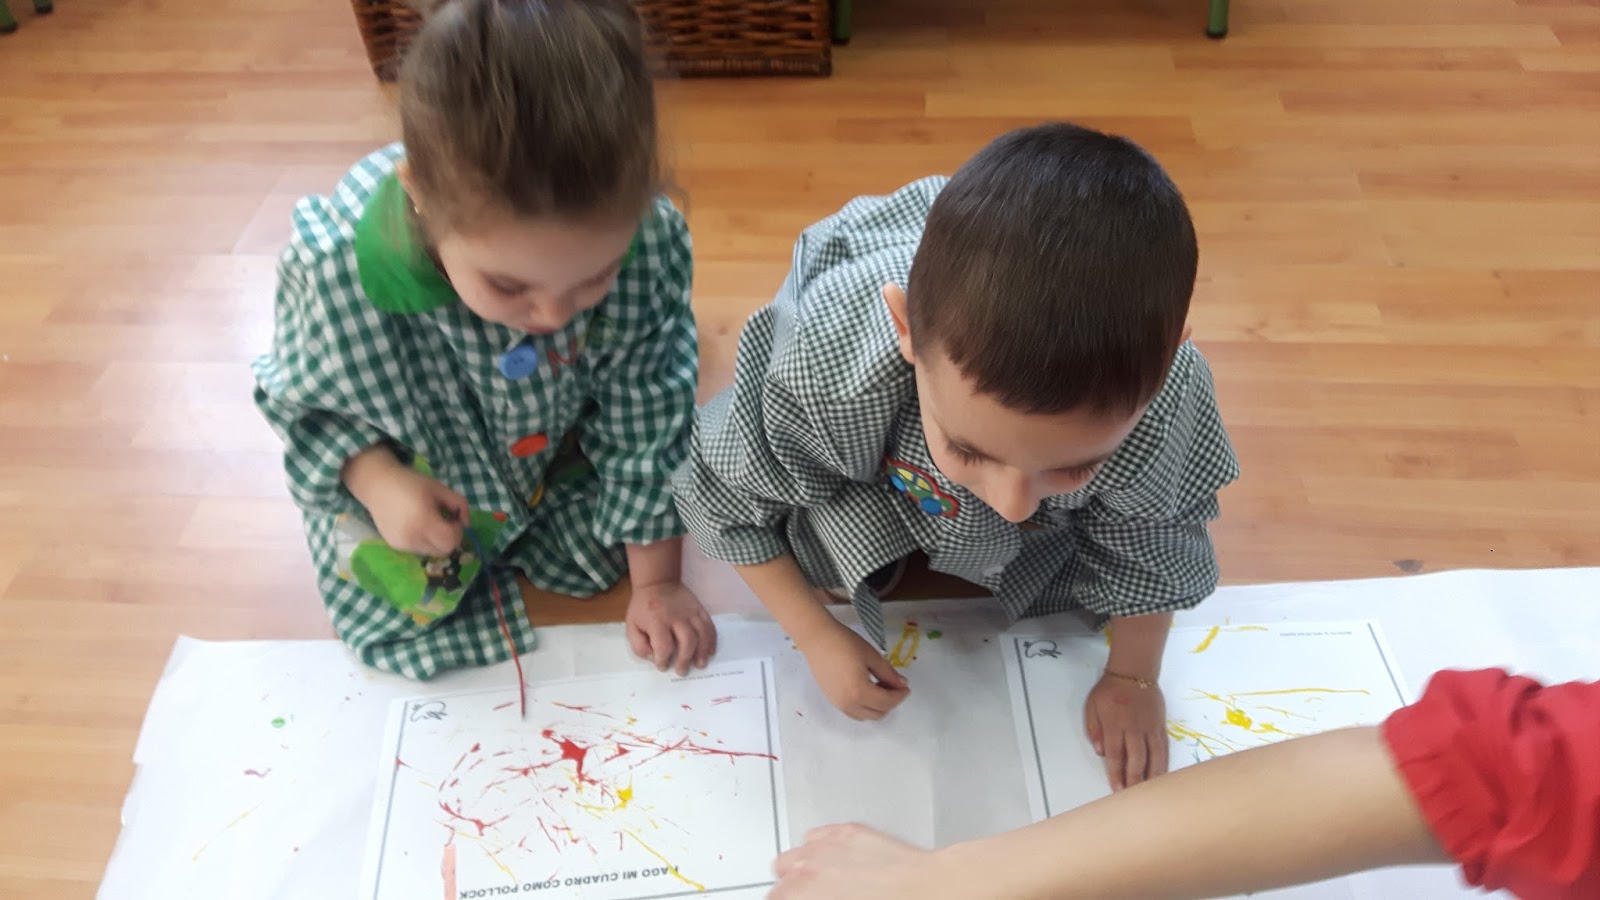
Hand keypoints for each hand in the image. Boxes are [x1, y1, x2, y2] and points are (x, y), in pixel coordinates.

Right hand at [345, 451, 467, 556]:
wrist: (378, 485)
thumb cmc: (412, 484)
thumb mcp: (441, 489)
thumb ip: (461, 504)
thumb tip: (467, 524)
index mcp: (423, 521)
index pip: (451, 541)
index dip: (458, 531)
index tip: (453, 518)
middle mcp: (411, 538)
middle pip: (443, 551)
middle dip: (449, 538)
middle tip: (444, 520)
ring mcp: (402, 544)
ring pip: (431, 552)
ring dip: (436, 540)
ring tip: (429, 521)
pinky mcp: (395, 546)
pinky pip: (418, 549)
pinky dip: (424, 540)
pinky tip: (416, 524)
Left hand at [625, 581, 715, 676]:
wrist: (657, 583)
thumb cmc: (642, 607)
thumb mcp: (631, 626)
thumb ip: (639, 645)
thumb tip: (654, 658)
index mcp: (656, 621)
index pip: (663, 646)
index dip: (663, 660)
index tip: (662, 666)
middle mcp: (675, 617)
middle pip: (686, 641)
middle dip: (685, 659)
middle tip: (681, 671)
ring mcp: (690, 612)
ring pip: (701, 634)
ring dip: (702, 652)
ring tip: (700, 665)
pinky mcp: (699, 609)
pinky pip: (709, 626)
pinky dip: (711, 640)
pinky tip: (709, 652)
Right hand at [772, 824, 935, 898]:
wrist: (930, 892)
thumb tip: (816, 897)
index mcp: (801, 892)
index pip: (776, 898)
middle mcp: (806, 867)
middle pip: (780, 878)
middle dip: (793, 890)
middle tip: (813, 899)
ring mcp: (826, 845)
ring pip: (794, 856)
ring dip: (804, 869)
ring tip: (825, 885)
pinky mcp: (847, 831)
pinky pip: (818, 837)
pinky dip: (824, 849)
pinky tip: (840, 863)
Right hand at [799, 619, 909, 720]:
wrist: (817, 638)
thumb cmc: (845, 643)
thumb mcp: (871, 656)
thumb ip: (888, 673)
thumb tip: (902, 684)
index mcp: (859, 692)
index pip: (886, 702)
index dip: (899, 696)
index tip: (906, 686)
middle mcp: (848, 704)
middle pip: (877, 713)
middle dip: (890, 702)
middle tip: (895, 685)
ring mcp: (838, 704)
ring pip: (865, 716)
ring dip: (877, 706)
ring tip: (880, 686)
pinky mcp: (832, 700)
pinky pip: (853, 712)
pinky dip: (865, 707)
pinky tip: (866, 689)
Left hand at [1084, 672, 1168, 790]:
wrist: (1134, 672)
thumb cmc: (1109, 691)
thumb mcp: (1092, 706)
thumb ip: (1094, 729)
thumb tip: (1100, 751)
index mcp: (1114, 723)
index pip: (1115, 753)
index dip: (1116, 772)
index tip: (1117, 788)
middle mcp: (1134, 727)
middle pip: (1136, 757)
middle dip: (1134, 778)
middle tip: (1133, 795)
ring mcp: (1150, 727)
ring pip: (1153, 755)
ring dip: (1152, 774)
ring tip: (1150, 791)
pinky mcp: (1160, 726)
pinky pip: (1163, 747)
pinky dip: (1164, 762)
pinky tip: (1163, 774)